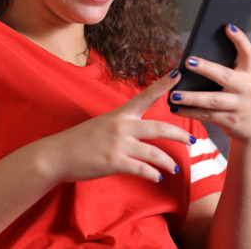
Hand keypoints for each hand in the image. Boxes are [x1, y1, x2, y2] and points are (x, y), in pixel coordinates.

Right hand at [38, 70, 195, 183]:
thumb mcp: (103, 124)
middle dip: (180, 135)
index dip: (163, 84)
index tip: (178, 72)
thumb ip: (124, 124)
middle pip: (160, 128)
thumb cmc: (81, 140)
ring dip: (168, 162)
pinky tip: (157, 177)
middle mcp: (122, 126)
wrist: (57, 155)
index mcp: (120, 114)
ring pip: (154, 152)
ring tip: (175, 168)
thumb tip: (142, 129)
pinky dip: (153, 174)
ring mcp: (118, 144)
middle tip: (193, 141)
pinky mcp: (113, 162)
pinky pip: (142, 169)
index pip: (145, 96)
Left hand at [169, 24, 250, 141]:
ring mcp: (239, 106)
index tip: (228, 26)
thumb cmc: (241, 97)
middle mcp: (246, 88)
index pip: (247, 52)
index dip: (239, 39)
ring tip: (173, 95)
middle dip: (206, 68)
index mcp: (248, 74)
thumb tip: (195, 56)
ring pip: (212, 101)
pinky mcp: (230, 121)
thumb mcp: (241, 82)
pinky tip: (175, 108)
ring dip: (191, 98)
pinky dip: (189, 112)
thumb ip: (227, 69)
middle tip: (188, 61)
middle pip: (224, 76)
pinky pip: (206, 116)